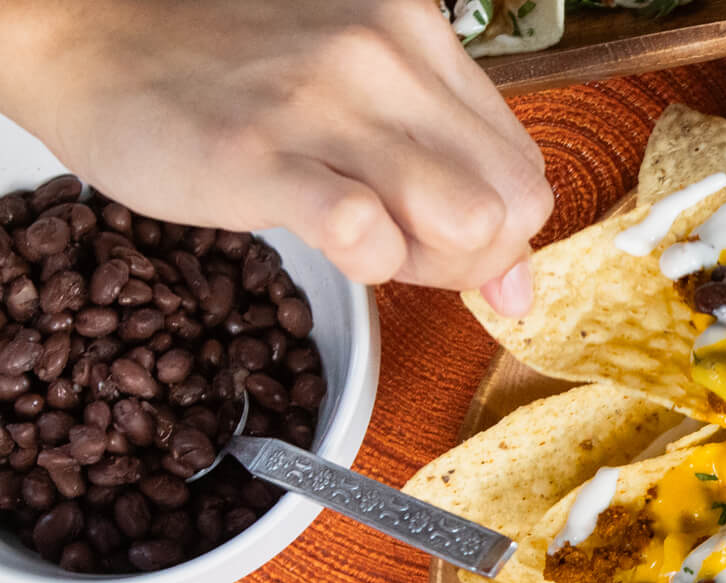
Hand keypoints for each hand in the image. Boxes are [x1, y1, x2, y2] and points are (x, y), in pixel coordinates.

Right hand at [0, 0, 550, 312]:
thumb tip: (522, 289)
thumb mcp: (357, 95)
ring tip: (364, 243)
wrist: (84, 33)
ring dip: (426, 265)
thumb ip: (446, 171)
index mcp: (419, 36)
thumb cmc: (225, 72)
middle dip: (474, 258)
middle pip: (510, 207)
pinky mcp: (261, 154)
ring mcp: (325, 101)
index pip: (525, 172)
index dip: (498, 233)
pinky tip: (328, 240)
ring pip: (466, 224)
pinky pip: (370, 235)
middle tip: (404, 251)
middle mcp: (385, 56)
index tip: (442, 239)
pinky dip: (369, 264)